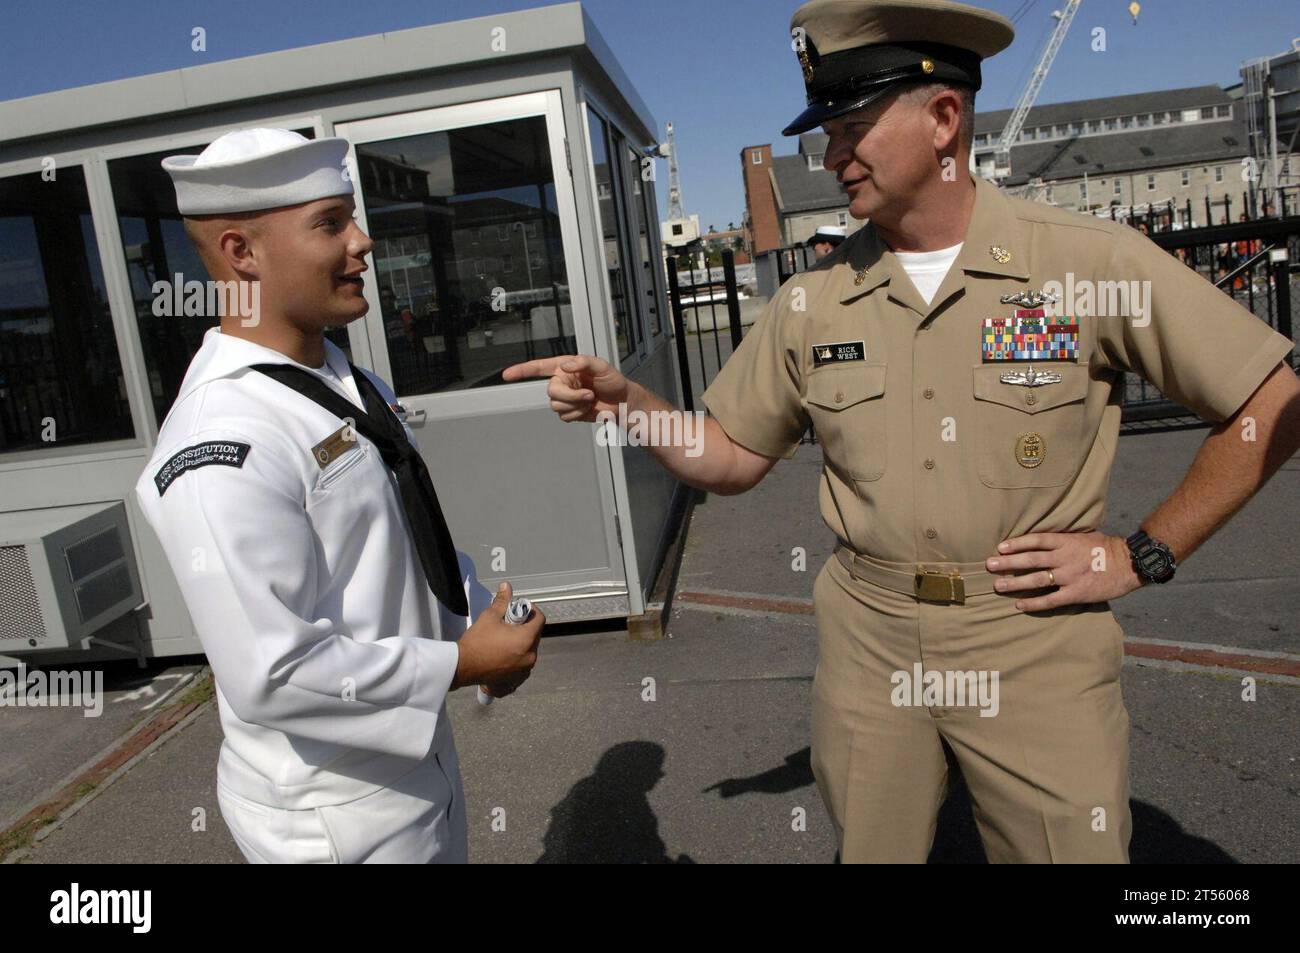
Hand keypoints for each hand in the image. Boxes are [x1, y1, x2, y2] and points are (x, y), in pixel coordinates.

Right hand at [451, 581, 543, 690]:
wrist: (462, 666)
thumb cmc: (476, 642)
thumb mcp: (490, 617)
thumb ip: (502, 601)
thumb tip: (506, 587)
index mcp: (526, 640)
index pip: (540, 619)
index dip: (531, 611)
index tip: (520, 609)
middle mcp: (530, 657)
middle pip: (535, 635)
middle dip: (525, 627)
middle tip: (510, 623)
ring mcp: (524, 670)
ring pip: (529, 650)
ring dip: (521, 643)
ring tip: (505, 639)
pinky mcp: (516, 680)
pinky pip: (523, 665)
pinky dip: (517, 658)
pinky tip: (504, 654)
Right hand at [502, 354, 630, 422]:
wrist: (621, 402)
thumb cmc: (613, 381)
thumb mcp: (602, 366)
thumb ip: (583, 362)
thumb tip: (566, 366)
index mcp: (565, 367)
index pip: (539, 367)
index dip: (522, 371)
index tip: (507, 375)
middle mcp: (562, 382)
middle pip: (551, 392)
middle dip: (571, 395)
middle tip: (589, 395)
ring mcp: (565, 398)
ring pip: (557, 406)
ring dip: (576, 405)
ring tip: (590, 400)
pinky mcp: (569, 412)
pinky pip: (564, 416)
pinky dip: (577, 414)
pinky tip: (587, 409)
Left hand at [984, 531, 1143, 611]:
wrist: (1130, 564)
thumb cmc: (1105, 548)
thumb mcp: (1082, 536)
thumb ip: (1062, 540)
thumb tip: (1040, 541)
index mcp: (1066, 541)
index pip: (1036, 540)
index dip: (1017, 543)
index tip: (1001, 547)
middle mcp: (1065, 558)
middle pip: (1031, 559)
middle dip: (1008, 563)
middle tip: (989, 565)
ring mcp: (1070, 576)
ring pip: (1036, 580)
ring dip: (1015, 583)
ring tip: (997, 586)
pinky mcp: (1076, 593)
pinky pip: (1050, 600)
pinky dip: (1033, 602)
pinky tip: (1019, 605)